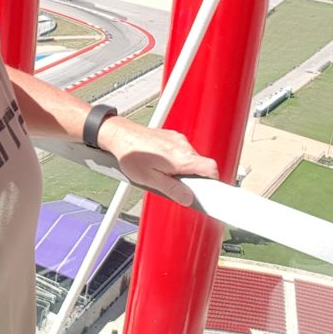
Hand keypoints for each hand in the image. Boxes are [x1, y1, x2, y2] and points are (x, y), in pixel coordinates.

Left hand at [97, 117, 218, 204]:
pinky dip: (177, 160)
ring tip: (164, 174)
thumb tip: (188, 198)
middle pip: (201, 165)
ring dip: (184, 169)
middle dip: (193, 178)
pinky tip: (161, 164)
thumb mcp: (151, 179)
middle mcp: (183, 146)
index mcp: (181, 158)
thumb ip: (172, 190)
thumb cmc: (131, 155)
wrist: (119, 135)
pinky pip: (182, 151)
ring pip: (191, 158)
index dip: (213, 182)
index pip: (211, 168)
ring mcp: (178, 139)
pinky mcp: (172, 136)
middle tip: (178, 186)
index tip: (211, 192)